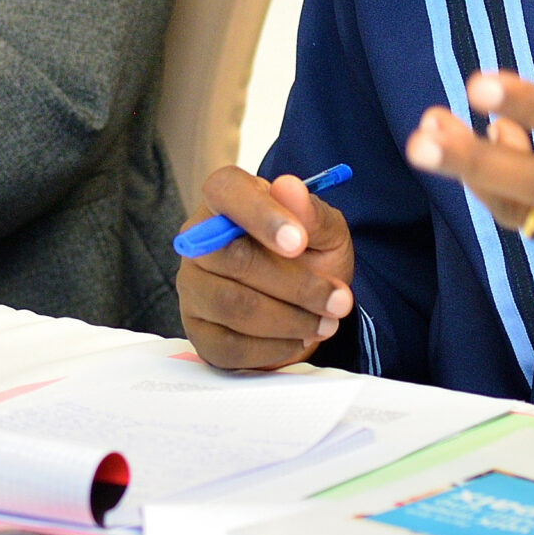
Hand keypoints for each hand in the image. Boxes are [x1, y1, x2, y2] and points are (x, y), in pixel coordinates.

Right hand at [176, 164, 356, 369]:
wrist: (305, 303)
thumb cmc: (309, 256)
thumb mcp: (326, 233)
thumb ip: (311, 214)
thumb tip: (290, 187)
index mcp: (226, 198)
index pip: (226, 191)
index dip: (261, 215)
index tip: (298, 242)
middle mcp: (198, 240)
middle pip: (234, 259)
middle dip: (296, 285)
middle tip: (340, 300)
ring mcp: (192, 287)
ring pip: (233, 305)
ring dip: (290, 319)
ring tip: (327, 323)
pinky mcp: (197, 330)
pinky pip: (228, 345)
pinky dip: (273, 347)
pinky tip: (298, 340)